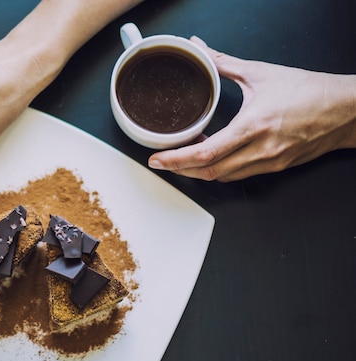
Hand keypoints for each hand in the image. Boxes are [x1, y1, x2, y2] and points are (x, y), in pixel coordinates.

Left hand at [148, 37, 355, 181]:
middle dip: (181, 170)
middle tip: (164, 161)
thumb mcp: (261, 73)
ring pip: (223, 177)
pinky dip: (220, 168)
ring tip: (185, 156)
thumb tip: (200, 48)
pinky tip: (213, 155)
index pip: (205, 153)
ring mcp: (268, 163)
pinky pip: (239, 175)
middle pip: (209, 172)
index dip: (176, 160)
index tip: (157, 159)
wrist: (347, 110)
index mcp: (254, 126)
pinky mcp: (275, 168)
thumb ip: (224, 63)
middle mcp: (260, 150)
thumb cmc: (310, 91)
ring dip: (200, 171)